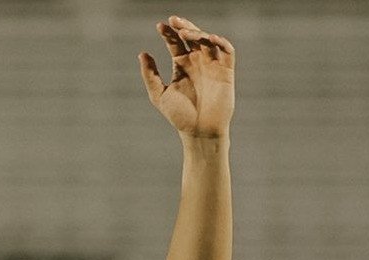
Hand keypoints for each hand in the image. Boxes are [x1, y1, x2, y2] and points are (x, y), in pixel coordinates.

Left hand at [139, 16, 234, 138]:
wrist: (199, 130)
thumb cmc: (179, 115)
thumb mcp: (159, 94)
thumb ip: (150, 75)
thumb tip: (142, 53)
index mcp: (181, 66)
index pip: (175, 44)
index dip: (168, 33)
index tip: (159, 26)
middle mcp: (197, 62)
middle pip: (192, 37)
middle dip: (184, 26)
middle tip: (173, 20)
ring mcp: (212, 65)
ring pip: (208, 40)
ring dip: (198, 33)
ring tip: (185, 32)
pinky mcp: (226, 71)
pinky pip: (226, 51)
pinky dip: (220, 42)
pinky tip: (209, 38)